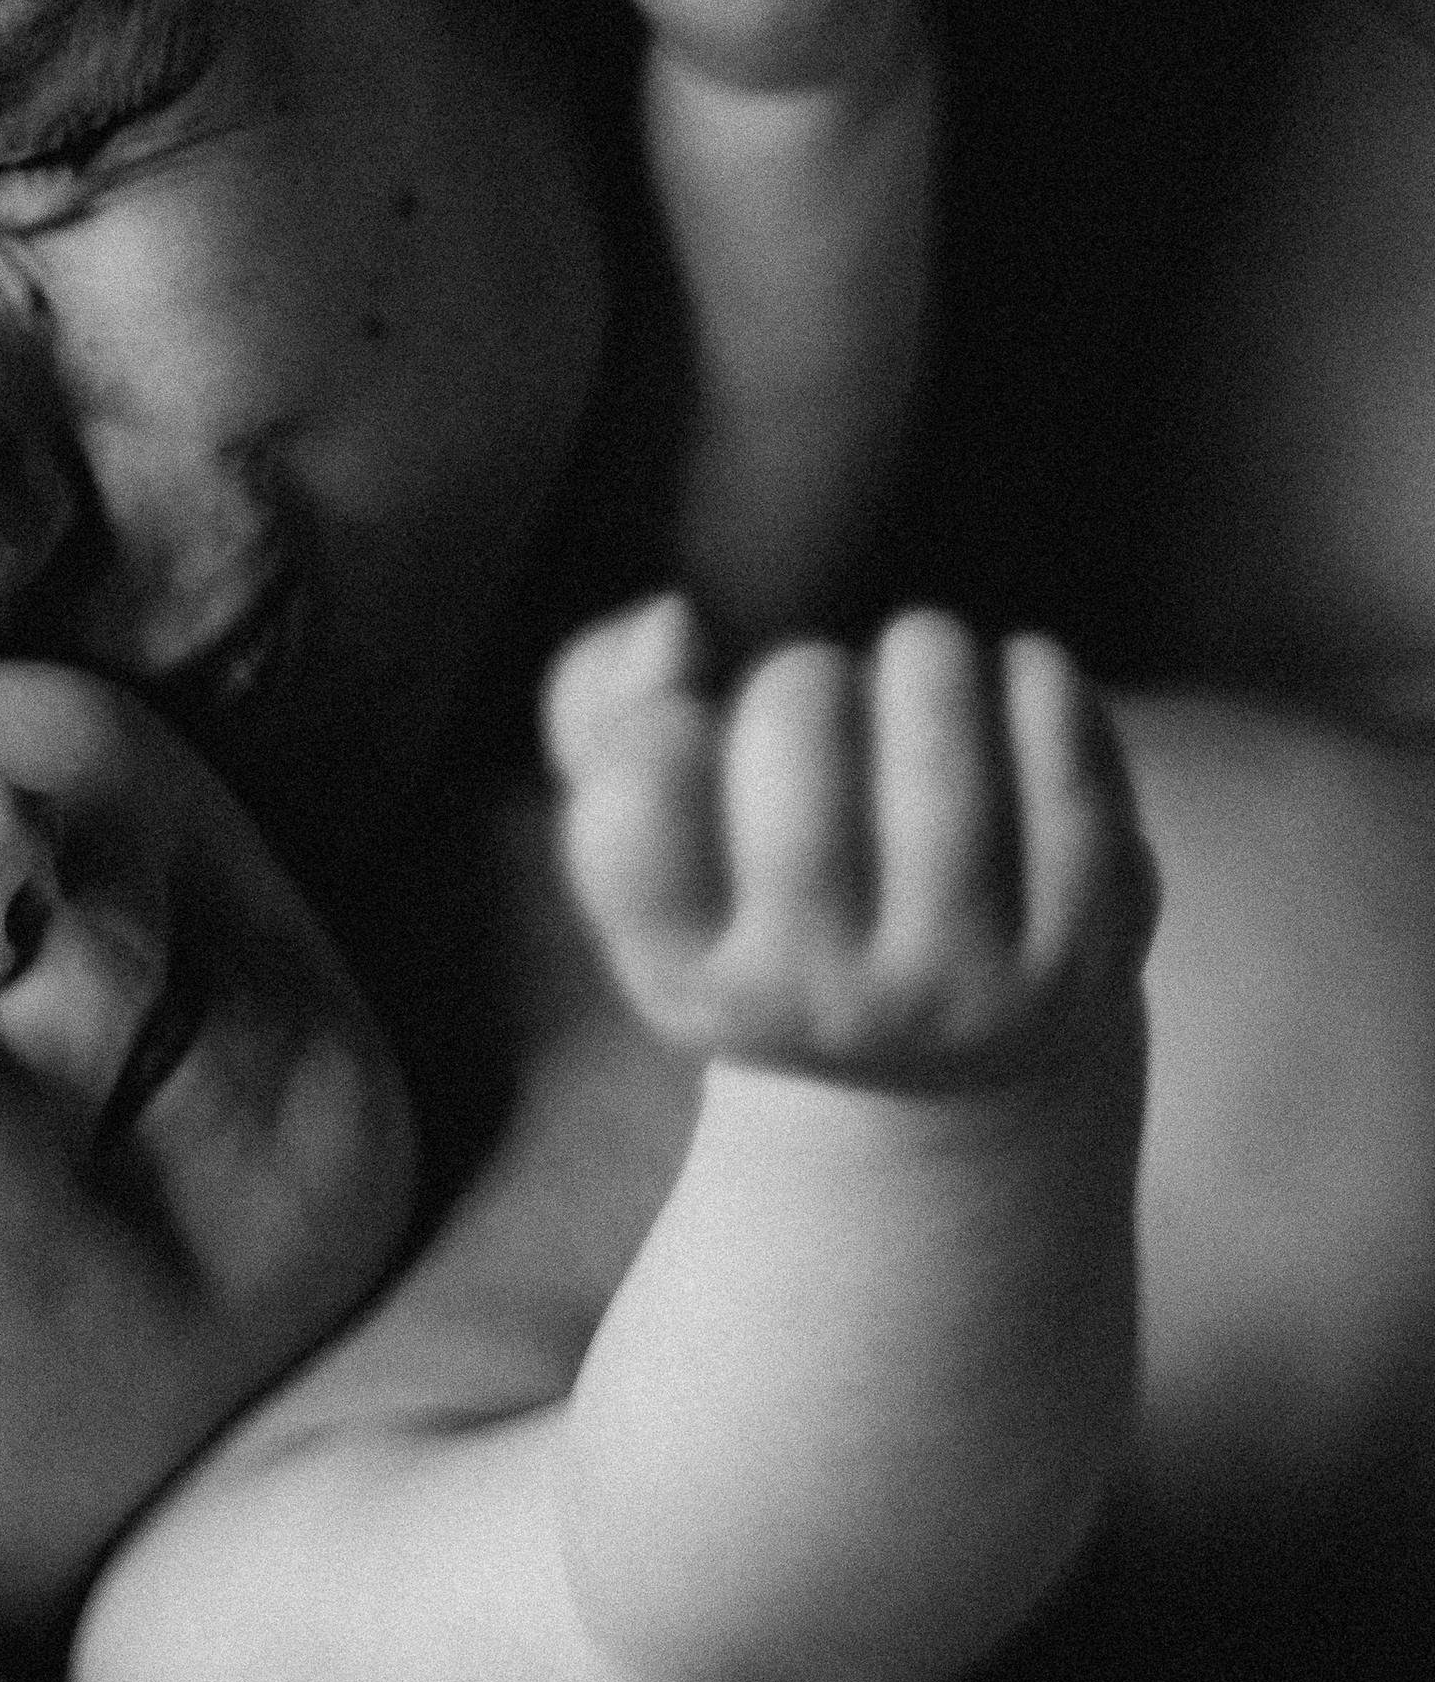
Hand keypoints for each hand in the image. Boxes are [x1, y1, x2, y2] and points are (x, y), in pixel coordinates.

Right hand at [544, 598, 1155, 1084]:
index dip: (654, 726)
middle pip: (796, 748)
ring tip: (924, 651)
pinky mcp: (1080, 962)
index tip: (691, 717)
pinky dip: (1041, 687)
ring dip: (929, 657)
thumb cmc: (761, 885)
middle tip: (819, 685)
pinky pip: (1070, 788)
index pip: (633, 820)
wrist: (938, 1057)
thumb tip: (677, 623)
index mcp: (686, 976)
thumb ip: (600, 702)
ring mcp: (959, 991)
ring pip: (943, 766)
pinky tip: (1017, 672)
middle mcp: (819, 1005)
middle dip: (804, 675)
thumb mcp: (650, 825)